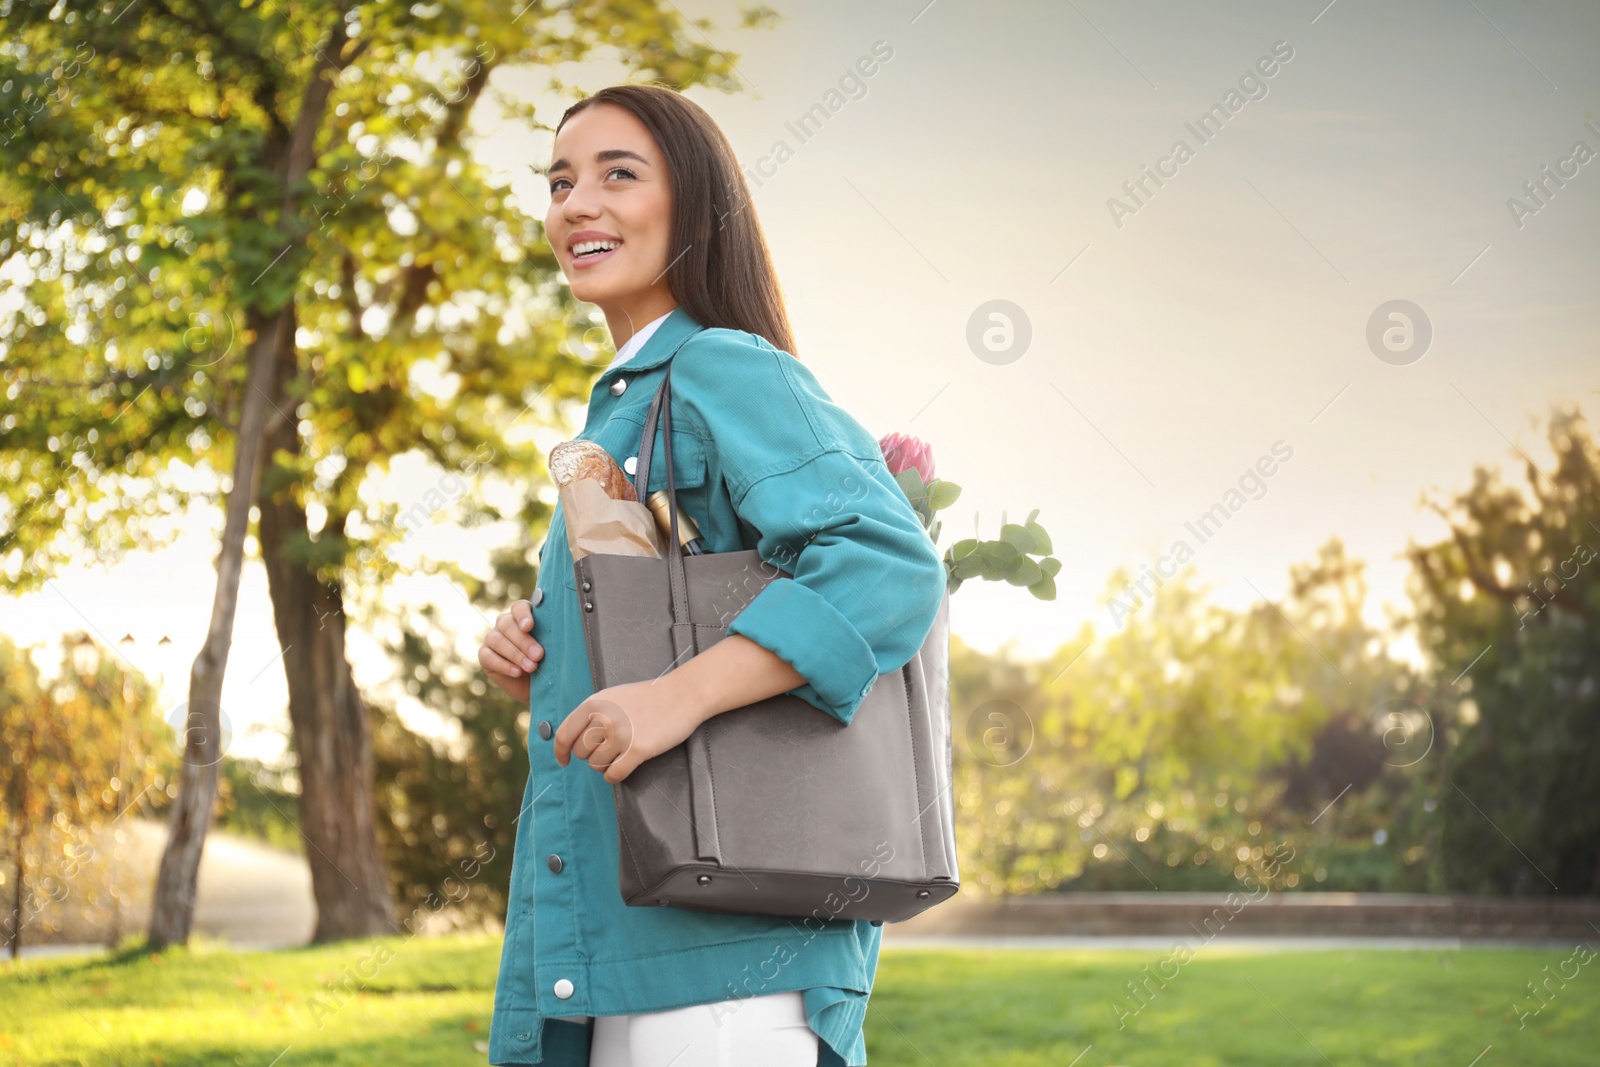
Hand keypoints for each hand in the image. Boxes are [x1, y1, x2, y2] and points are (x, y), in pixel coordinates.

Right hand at [478, 599, 544, 701]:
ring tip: (531, 667)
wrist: (539, 685)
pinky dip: (503, 665)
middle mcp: (506, 623)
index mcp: (524, 616)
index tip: (529, 626)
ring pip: (497, 640)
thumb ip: (552, 637)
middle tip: (539, 655)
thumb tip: (559, 632)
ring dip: (515, 654)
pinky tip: (517, 672)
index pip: (519, 607)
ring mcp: (493, 638)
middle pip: (507, 624)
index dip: (522, 615)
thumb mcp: (554, 649)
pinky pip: (488, 656)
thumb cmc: (550, 662)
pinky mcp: (485, 655)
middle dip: (524, 641)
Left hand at [553, 678, 704, 783]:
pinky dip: (615, 776)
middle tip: (607, 751)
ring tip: (619, 755)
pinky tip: (623, 766)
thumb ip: (592, 714)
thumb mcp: (612, 696)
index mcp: (594, 704)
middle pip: (580, 753)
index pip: (564, 734)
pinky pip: (613, 775)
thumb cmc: (648, 697)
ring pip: (596, 765)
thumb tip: (573, 738)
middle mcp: (604, 719)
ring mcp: (621, 735)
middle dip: (591, 756)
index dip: (560, 752)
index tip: (564, 760)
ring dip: (605, 766)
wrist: (682, 695)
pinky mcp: (637, 750)